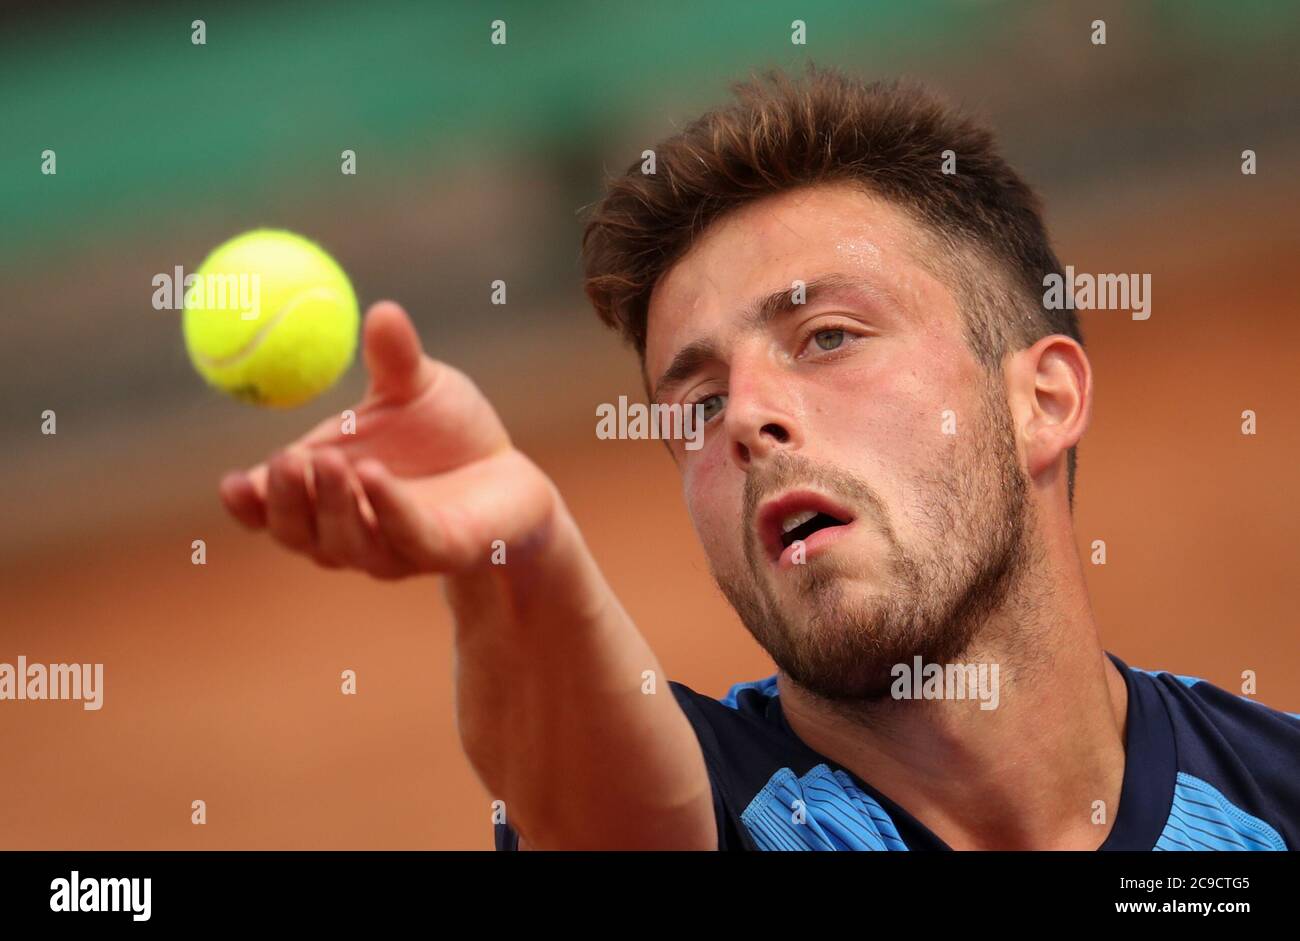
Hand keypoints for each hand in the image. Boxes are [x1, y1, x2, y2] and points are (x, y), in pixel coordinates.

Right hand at [219, 301, 556, 578]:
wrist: (512, 476)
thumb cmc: (450, 434)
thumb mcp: (418, 388)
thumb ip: (394, 359)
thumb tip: (380, 309)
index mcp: (323, 491)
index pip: (270, 510)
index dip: (248, 502)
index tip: (231, 481)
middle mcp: (348, 530)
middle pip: (298, 531)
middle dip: (286, 501)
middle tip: (283, 460)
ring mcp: (393, 548)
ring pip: (346, 543)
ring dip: (331, 505)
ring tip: (327, 461)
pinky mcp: (441, 551)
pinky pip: (407, 536)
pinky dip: (388, 509)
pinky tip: (375, 476)